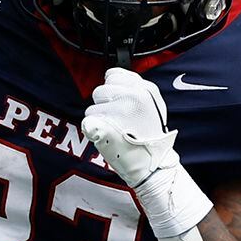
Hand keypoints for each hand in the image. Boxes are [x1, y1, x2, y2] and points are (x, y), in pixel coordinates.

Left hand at [83, 65, 178, 189]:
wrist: (153, 165)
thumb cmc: (150, 138)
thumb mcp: (153, 106)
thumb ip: (134, 88)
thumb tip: (111, 76)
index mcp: (145, 89)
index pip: (113, 75)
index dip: (113, 91)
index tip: (120, 105)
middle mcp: (132, 96)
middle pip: (100, 90)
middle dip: (104, 105)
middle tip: (119, 122)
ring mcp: (118, 110)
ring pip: (92, 107)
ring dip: (99, 119)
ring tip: (115, 131)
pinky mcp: (104, 124)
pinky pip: (87, 121)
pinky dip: (93, 131)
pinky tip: (107, 137)